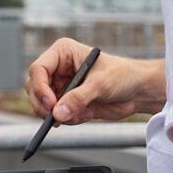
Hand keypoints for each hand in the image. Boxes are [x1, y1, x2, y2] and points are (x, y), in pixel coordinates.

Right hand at [24, 39, 164, 124]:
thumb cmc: (123, 76)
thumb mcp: (100, 84)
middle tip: (54, 117)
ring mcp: (61, 86)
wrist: (138, 91)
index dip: (40, 88)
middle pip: (34, 87)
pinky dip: (67, 119)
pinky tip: (86, 114)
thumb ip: (78, 98)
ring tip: (79, 114)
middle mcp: (58, 68)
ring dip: (57, 114)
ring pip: (42, 104)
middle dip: (43, 104)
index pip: (38, 69)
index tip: (50, 104)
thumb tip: (57, 113)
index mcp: (63, 53)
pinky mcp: (67, 102)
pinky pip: (56, 115)